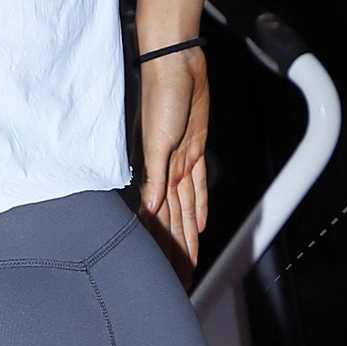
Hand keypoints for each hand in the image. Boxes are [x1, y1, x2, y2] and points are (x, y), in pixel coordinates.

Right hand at [137, 48, 209, 266]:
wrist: (175, 68)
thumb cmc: (160, 98)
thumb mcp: (156, 141)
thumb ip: (153, 176)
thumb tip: (147, 209)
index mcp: (156, 173)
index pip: (161, 219)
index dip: (165, 247)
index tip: (168, 272)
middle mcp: (167, 173)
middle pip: (174, 220)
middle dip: (177, 249)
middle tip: (181, 277)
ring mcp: (181, 163)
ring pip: (186, 209)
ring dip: (187, 234)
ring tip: (190, 260)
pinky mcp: (194, 151)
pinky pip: (197, 187)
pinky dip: (198, 207)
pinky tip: (199, 224)